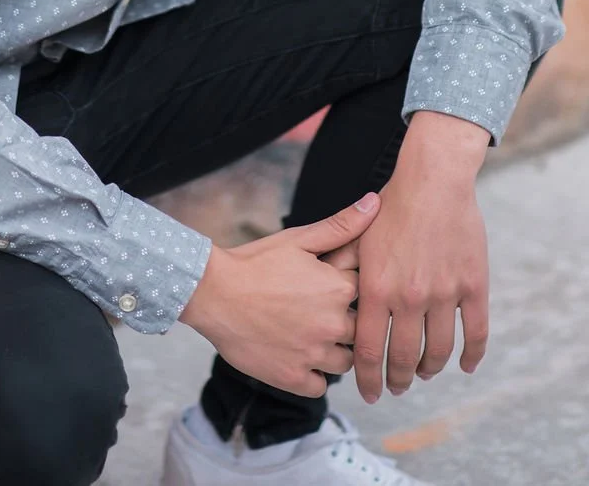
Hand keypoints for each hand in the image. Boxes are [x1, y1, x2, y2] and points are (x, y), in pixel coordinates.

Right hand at [179, 193, 380, 396]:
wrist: (213, 293)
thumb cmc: (255, 263)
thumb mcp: (299, 239)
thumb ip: (342, 225)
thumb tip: (374, 202)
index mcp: (338, 288)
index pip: (368, 293)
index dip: (349, 290)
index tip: (330, 287)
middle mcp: (332, 324)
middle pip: (359, 330)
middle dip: (345, 321)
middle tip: (318, 312)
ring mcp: (314, 355)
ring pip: (344, 362)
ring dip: (334, 351)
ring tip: (311, 335)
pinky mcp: (293, 378)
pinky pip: (320, 386)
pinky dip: (313, 375)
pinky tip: (299, 356)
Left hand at [353, 111, 489, 403]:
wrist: (433, 178)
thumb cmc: (392, 204)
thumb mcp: (358, 237)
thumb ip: (343, 270)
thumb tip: (327, 300)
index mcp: (376, 288)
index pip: (368, 350)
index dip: (368, 378)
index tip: (369, 393)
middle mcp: (409, 297)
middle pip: (405, 358)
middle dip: (399, 380)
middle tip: (397, 388)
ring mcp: (444, 293)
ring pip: (440, 351)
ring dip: (431, 369)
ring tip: (424, 373)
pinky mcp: (473, 285)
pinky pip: (476, 332)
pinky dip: (472, 355)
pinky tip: (466, 365)